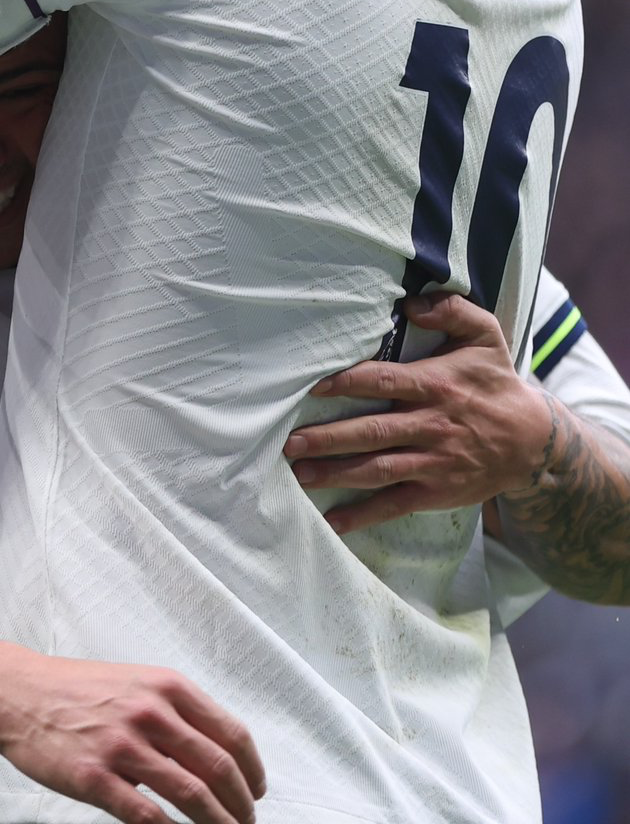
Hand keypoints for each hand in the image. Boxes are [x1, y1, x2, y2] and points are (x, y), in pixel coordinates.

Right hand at [0, 652, 265, 823]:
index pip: (231, 734)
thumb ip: (175, 710)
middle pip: (218, 769)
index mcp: (167, 687)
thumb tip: (218, 755)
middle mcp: (150, 714)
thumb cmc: (79, 690)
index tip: (257, 791)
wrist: (17, 693)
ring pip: (191, 796)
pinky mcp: (95, 780)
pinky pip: (150, 818)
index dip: (252, 770)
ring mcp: (122, 747)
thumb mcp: (136, 682)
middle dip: (242, 804)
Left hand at [284, 292, 551, 534]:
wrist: (533, 441)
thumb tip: (411, 302)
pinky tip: (333, 522)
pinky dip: (364, 515)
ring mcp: (433, 462)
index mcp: (435, 385)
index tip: (311, 388)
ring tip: (299, 474)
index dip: (346, 383)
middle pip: (372, 431)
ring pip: (377, 469)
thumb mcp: (484, 335)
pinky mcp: (436, 492)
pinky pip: (395, 504)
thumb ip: (451, 310)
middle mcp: (431, 425)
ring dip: (336, 474)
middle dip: (329, 438)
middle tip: (289, 442)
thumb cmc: (495, 382)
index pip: (383, 380)